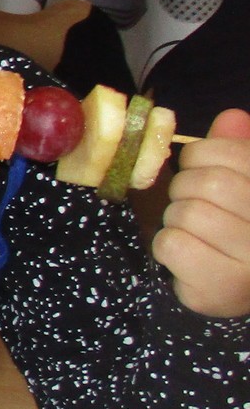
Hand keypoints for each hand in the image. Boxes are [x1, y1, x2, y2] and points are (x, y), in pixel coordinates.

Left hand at [154, 108, 249, 318]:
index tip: (201, 169)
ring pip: (185, 212)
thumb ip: (239, 151)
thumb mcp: (244, 184)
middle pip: (206, 182)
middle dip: (185, 188)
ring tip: (194, 232)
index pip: (231, 154)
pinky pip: (172, 244)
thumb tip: (232, 118)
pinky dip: (167, 246)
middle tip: (194, 203)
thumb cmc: (239, 230)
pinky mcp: (222, 287)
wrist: (243, 290)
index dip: (201, 156)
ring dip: (176, 218)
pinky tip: (189, 257)